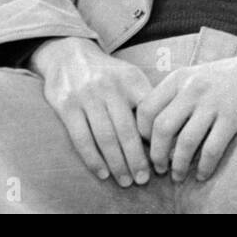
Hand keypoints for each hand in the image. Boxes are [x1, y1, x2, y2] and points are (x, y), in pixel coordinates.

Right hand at [31, 37, 153, 186]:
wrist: (70, 55)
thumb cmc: (109, 74)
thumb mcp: (132, 77)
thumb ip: (147, 100)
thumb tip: (169, 133)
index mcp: (132, 80)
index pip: (149, 112)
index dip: (158, 137)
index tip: (166, 157)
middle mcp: (110, 87)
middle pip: (127, 130)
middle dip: (137, 158)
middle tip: (144, 179)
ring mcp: (87, 96)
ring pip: (105, 137)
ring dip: (117, 163)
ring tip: (126, 180)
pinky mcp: (67, 105)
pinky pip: (81, 138)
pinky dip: (93, 158)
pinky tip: (102, 172)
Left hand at [137, 56, 236, 182]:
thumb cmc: (227, 77)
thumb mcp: (195, 76)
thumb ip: (175, 95)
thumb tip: (155, 130)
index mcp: (179, 78)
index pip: (146, 109)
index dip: (142, 133)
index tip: (148, 146)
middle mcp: (193, 88)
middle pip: (162, 128)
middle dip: (157, 155)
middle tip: (160, 168)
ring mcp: (214, 102)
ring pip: (186, 142)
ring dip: (179, 166)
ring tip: (178, 176)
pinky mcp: (234, 116)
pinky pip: (212, 149)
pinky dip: (205, 166)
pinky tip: (203, 174)